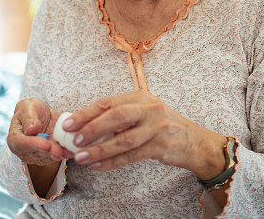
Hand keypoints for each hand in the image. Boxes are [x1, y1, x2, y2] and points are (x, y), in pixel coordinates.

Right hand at [7, 97, 68, 165]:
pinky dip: (66, 153)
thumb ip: (29, 118)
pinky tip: (73, 150)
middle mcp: (25, 150)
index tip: (45, 144)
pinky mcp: (50, 155)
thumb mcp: (28, 107)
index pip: (23, 144)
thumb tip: (31, 129)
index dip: (34, 145)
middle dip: (49, 152)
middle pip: (37, 154)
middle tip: (58, 150)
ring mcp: (37, 155)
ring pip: (49, 157)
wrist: (41, 115)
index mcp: (15, 138)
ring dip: (59, 155)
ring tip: (69, 151)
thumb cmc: (31, 110)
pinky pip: (58, 156)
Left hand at [57, 91, 224, 177]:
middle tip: (74, 139)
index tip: (69, 123)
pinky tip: (99, 166)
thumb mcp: (145, 113)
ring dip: (99, 149)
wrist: (194, 142)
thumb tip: (86, 126)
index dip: (87, 113)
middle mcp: (150, 108)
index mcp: (141, 97)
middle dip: (91, 128)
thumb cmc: (163, 127)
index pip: (109, 102)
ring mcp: (157, 127)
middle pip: (116, 116)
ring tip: (82, 157)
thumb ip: (121, 116)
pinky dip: (113, 162)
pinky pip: (132, 155)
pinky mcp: (162, 146)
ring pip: (123, 139)